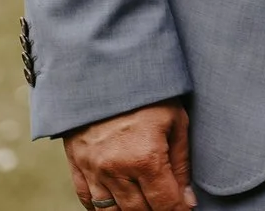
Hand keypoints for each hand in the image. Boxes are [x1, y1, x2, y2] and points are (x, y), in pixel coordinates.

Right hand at [65, 101, 194, 210]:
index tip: (184, 210)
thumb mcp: (175, 119)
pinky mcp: (77, 164)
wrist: (101, 68)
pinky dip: (100, 209)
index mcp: (146, 158)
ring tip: (144, 204)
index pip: (165, 204)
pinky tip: (115, 206)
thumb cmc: (145, 90)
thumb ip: (181, 162)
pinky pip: (87, 200)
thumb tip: (187, 199)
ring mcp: (93, 170)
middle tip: (165, 204)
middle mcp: (117, 170)